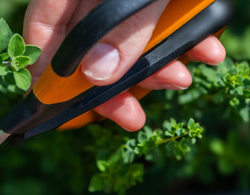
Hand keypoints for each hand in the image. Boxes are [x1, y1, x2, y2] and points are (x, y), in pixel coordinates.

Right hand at [24, 0, 226, 130]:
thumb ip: (125, 26)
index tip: (66, 110)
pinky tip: (205, 51)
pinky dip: (182, 39)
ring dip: (155, 66)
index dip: (49, 78)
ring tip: (182, 79)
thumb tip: (96, 76)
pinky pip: (159, 22)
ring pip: (126, 39)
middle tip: (131, 117)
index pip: (44, 32)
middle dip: (114, 85)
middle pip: (87, 45)